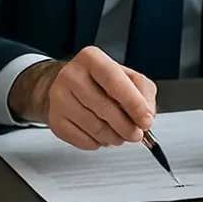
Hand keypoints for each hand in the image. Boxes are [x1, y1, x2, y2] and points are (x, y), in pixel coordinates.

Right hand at [9, 47, 156, 149]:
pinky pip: (83, 140)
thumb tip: (147, 115)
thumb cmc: (99, 81)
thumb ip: (143, 92)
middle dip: (127, 126)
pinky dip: (98, 142)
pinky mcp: (55, 119)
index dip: (134, 104)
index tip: (146, 120)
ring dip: (114, 137)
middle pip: (105, 108)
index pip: (115, 82)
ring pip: (95, 127)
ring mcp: (59, 97)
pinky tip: (101, 134)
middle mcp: (72, 75)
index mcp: (91, 58)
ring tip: (120, 134)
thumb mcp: (126, 76)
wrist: (67, 85)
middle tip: (137, 134)